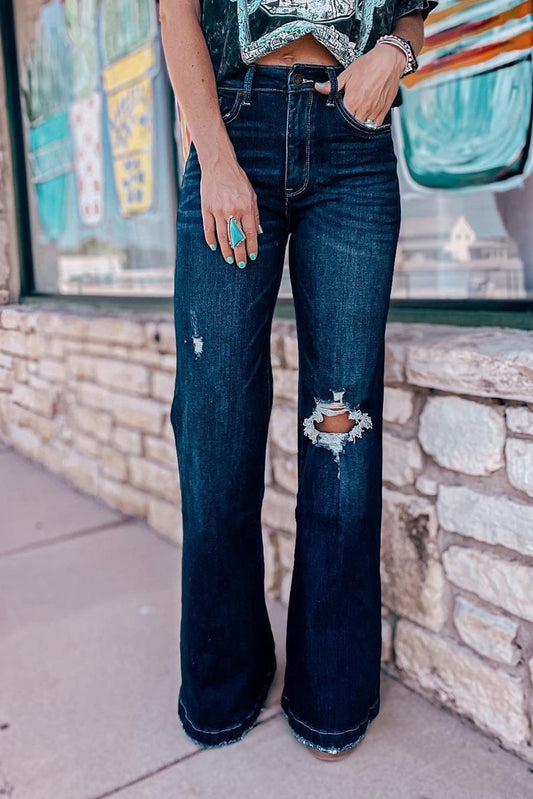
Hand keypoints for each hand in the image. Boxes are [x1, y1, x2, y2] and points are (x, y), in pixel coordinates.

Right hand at [198, 141, 260, 267]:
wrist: (219, 165)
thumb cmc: (237, 180)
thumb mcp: (252, 195)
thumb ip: (255, 214)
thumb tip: (258, 232)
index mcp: (246, 207)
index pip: (250, 233)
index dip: (252, 247)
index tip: (253, 256)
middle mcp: (232, 211)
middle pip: (236, 238)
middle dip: (239, 254)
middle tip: (241, 264)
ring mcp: (218, 211)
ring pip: (222, 237)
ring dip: (226, 250)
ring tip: (229, 260)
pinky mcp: (206, 209)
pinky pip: (208, 229)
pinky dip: (211, 240)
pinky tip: (214, 248)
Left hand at [315, 44, 406, 126]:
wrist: (390, 60)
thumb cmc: (369, 65)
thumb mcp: (348, 73)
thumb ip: (333, 85)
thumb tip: (319, 88)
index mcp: (352, 101)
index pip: (341, 120)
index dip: (337, 120)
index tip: (336, 118)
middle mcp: (363, 109)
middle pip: (352, 126)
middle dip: (347, 125)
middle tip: (345, 120)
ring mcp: (374, 112)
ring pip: (364, 128)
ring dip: (358, 126)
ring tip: (355, 120)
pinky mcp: (383, 112)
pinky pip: (375, 126)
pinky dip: (370, 126)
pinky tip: (366, 119)